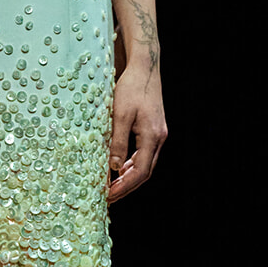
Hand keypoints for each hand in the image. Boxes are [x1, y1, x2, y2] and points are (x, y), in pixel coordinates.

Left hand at [107, 68, 166, 203]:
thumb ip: (117, 142)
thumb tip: (114, 168)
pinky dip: (132, 164)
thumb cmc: (130, 88)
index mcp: (152, 137)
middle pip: (145, 172)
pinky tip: (120, 167)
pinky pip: (144, 153)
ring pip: (145, 164)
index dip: (124, 187)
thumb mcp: (119, 115)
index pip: (140, 172)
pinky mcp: (154, 129)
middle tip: (108, 198)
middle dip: (127, 187)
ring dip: (129, 177)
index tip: (108, 196)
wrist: (144, 68)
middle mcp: (159, 138)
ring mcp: (158, 134)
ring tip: (112, 187)